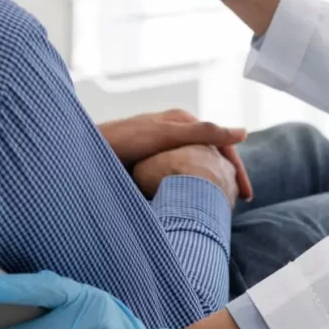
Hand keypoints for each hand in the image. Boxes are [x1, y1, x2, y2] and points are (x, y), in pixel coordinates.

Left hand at [99, 108, 252, 200]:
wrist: (82, 152)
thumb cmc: (123, 141)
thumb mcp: (167, 135)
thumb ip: (203, 133)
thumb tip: (242, 132)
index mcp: (182, 121)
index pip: (220, 143)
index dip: (236, 169)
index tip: (246, 196)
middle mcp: (174, 131)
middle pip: (209, 155)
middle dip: (225, 177)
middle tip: (236, 205)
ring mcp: (162, 147)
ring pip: (195, 166)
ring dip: (208, 183)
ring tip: (217, 207)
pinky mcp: (149, 161)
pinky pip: (177, 174)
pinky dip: (189, 187)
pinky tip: (190, 203)